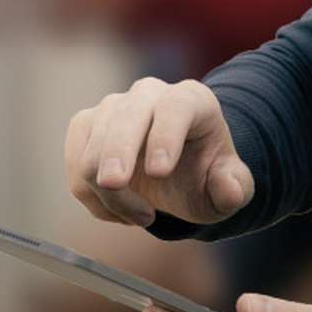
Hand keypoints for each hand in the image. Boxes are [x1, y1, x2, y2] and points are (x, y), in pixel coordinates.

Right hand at [65, 76, 254, 227]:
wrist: (176, 172)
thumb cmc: (202, 174)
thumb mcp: (228, 186)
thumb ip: (234, 187)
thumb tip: (230, 189)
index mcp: (192, 100)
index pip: (175, 108)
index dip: (165, 137)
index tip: (159, 172)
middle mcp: (149, 95)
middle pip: (124, 117)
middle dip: (116, 152)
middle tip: (114, 185)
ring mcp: (112, 107)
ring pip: (94, 149)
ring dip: (112, 195)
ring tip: (143, 217)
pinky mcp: (85, 126)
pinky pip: (77, 166)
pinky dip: (93, 197)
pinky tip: (118, 210)